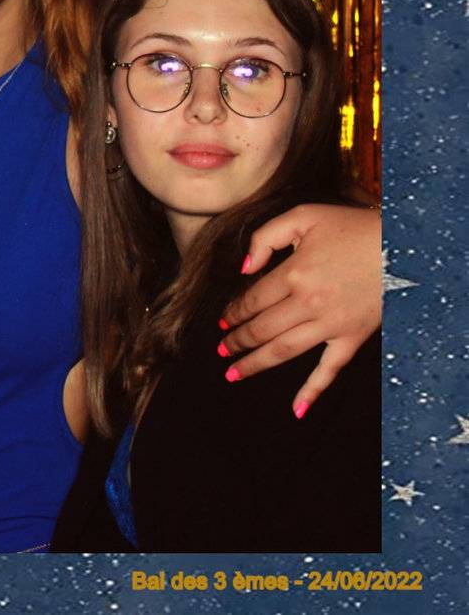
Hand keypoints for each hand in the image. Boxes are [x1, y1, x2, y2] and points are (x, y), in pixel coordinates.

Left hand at [219, 204, 381, 417]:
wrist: (403, 244)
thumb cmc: (352, 227)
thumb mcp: (304, 216)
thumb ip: (265, 237)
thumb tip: (243, 267)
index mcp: (294, 273)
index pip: (252, 300)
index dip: (234, 312)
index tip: (223, 320)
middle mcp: (308, 303)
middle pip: (261, 329)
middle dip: (237, 341)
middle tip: (221, 350)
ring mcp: (331, 324)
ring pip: (283, 351)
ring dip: (255, 364)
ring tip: (233, 373)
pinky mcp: (353, 337)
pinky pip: (329, 370)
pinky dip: (312, 391)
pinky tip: (296, 409)